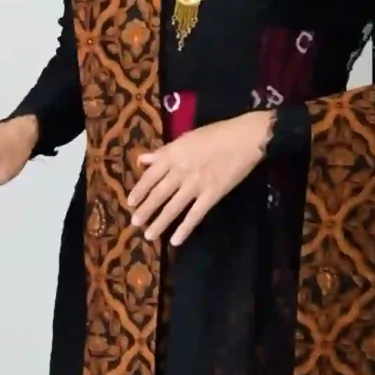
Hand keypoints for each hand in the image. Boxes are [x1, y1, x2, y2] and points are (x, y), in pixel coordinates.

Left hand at [126, 111, 272, 245]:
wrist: (245, 138)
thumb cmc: (215, 134)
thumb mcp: (186, 138)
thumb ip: (164, 151)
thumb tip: (143, 160)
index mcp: (173, 155)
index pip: (150, 176)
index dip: (139, 190)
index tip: (130, 202)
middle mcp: (180, 171)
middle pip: (158, 194)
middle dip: (145, 210)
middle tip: (134, 223)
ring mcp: (196, 185)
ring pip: (173, 207)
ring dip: (159, 222)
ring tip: (149, 235)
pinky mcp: (212, 195)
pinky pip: (195, 215)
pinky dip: (184, 229)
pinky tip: (175, 241)